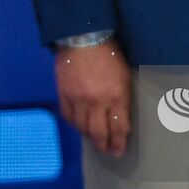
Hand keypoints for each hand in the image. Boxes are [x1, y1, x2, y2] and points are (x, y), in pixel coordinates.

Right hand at [55, 40, 131, 156]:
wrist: (83, 38)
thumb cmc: (109, 54)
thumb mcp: (124, 75)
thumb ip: (122, 99)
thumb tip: (120, 119)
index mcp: (117, 96)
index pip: (119, 128)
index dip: (119, 143)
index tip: (119, 151)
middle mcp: (97, 102)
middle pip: (99, 133)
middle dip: (104, 146)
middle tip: (107, 151)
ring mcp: (79, 100)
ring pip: (82, 128)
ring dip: (89, 136)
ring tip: (94, 139)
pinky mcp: (64, 95)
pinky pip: (68, 117)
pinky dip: (74, 124)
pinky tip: (79, 125)